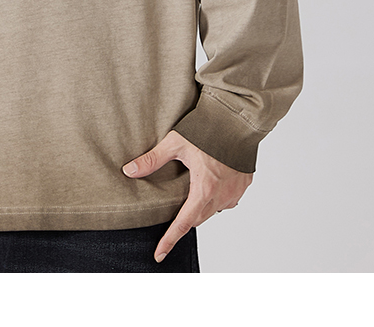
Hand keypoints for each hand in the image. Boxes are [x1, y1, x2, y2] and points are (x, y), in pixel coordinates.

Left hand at [122, 129, 252, 262]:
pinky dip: (215, 199)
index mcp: (204, 189)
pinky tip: (209, 188)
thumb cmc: (208, 129)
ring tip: (188, 201)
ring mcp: (235, 192)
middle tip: (168, 226)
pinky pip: (227, 201)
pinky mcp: (244, 185)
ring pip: (213, 210)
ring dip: (200, 209)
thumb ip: (152, 159)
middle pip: (198, 218)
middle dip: (183, 223)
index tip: (159, 254)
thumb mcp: (175, 143)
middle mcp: (222, 196)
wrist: (239, 120)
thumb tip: (129, 171)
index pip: (183, 223)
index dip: (169, 239)